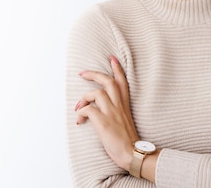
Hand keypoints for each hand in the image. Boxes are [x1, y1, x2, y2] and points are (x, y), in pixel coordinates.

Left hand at [74, 55, 138, 170]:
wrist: (131, 152)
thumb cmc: (127, 139)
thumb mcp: (125, 119)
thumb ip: (117, 110)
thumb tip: (100, 107)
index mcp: (125, 104)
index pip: (122, 81)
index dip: (117, 68)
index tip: (111, 58)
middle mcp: (119, 106)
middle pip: (109, 82)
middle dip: (94, 74)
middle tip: (83, 73)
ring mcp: (112, 113)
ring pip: (97, 93)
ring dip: (84, 98)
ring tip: (79, 107)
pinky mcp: (104, 123)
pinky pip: (88, 110)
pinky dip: (81, 113)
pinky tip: (80, 121)